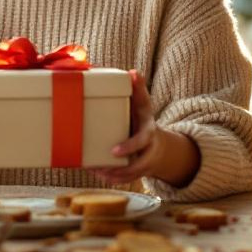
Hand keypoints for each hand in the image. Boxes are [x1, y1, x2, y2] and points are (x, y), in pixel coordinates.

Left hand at [90, 69, 161, 185]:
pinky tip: (97, 174)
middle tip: (100, 168)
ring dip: (111, 176)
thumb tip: (133, 72)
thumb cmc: (143, 119)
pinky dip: (111, 179)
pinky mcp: (135, 172)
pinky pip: (124, 179)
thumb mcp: (144, 104)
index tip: (114, 151)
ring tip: (94, 170)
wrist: (157, 142)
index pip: (141, 142)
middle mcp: (147, 151)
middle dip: (119, 170)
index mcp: (148, 133)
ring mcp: (142, 164)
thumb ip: (139, 89)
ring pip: (128, 176)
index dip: (129, 148)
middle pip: (136, 166)